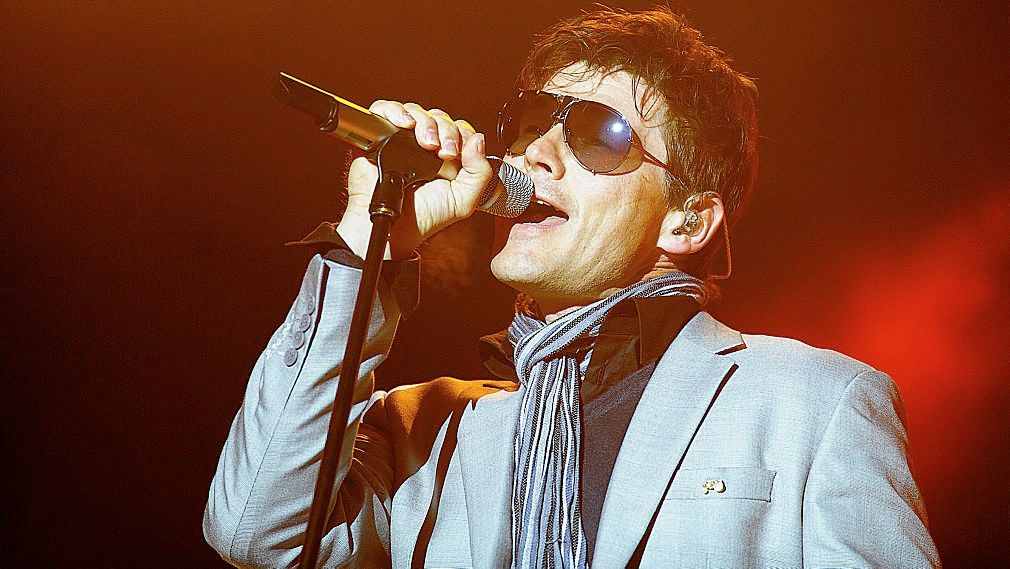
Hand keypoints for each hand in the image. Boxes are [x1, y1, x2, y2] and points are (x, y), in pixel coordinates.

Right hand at [338, 100, 492, 258]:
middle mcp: (426, 148)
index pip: (460, 130)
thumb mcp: (463, 200)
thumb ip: (480, 173)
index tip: (457, 152)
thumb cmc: (422, 217)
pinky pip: (386, 110)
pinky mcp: (381, 136)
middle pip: (440, 117)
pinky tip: (405, 124)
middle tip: (443, 151)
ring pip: (417, 111)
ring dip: (425, 121)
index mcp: (448, 160)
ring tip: (425, 142)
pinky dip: (397, 111)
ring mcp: (403, 140)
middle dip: (446, 129)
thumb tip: (477, 140)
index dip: (462, 134)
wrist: (393, 225)